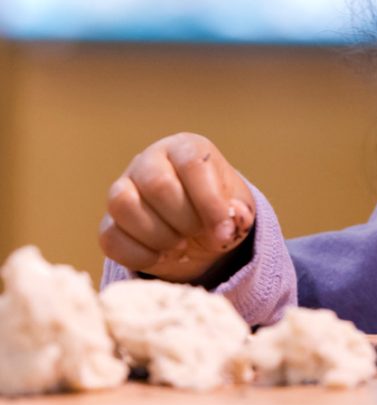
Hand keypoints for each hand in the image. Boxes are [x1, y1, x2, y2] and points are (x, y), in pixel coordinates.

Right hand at [99, 133, 255, 283]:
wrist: (198, 233)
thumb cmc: (219, 210)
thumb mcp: (239, 209)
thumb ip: (239, 213)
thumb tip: (228, 225)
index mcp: (186, 148)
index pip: (192, 164)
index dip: (210, 202)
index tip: (224, 230)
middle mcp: (149, 161)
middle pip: (158, 185)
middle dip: (185, 220)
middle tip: (198, 233)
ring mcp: (122, 189)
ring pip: (124, 205)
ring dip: (159, 235)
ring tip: (180, 244)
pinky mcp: (108, 222)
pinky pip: (111, 238)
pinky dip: (140, 255)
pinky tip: (162, 256)